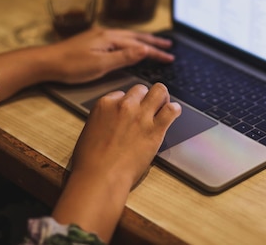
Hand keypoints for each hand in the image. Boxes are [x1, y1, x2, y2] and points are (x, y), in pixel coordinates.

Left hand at [49, 27, 174, 83]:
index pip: (139, 45)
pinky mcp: (93, 42)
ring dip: (143, 40)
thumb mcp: (100, 65)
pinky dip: (131, 41)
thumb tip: (143, 50)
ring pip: (127, 36)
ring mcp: (99, 36)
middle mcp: (106, 34)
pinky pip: (119, 39)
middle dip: (153, 42)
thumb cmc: (71, 66)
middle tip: (169, 46)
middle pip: (136, 37)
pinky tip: (130, 45)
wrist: (47, 62)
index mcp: (110, 38)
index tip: (170, 57)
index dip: (156, 52)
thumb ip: (123, 57)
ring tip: (154, 43)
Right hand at [52, 83, 180, 241]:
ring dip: (162, 98)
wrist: (101, 177)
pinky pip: (171, 110)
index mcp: (106, 104)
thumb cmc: (90, 161)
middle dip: (145, 97)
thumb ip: (104, 119)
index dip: (128, 103)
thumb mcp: (90, 130)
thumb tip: (113, 120)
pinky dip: (174, 110)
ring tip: (163, 105)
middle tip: (148, 106)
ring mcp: (141, 116)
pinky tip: (173, 113)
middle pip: (141, 89)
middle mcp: (125, 105)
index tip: (130, 111)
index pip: (123, 94)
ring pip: (159, 91)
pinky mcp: (155, 129)